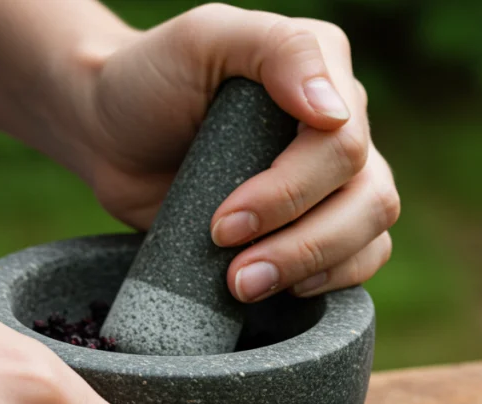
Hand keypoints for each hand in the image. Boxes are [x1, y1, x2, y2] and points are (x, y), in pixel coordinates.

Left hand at [75, 4, 399, 301]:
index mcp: (326, 68)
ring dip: (314, 267)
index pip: (344, 144)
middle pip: (369, 196)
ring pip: (372, 232)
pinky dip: (331, 279)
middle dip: (303, 244)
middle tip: (235, 271)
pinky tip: (282, 286)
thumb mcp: (203, 38)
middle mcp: (344, 123)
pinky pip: (363, 257)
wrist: (109, 134)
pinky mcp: (319, 222)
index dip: (291, 192)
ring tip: (245, 285)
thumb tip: (335, 114)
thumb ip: (277, 49)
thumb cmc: (150, 79)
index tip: (225, 221)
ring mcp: (337, 177)